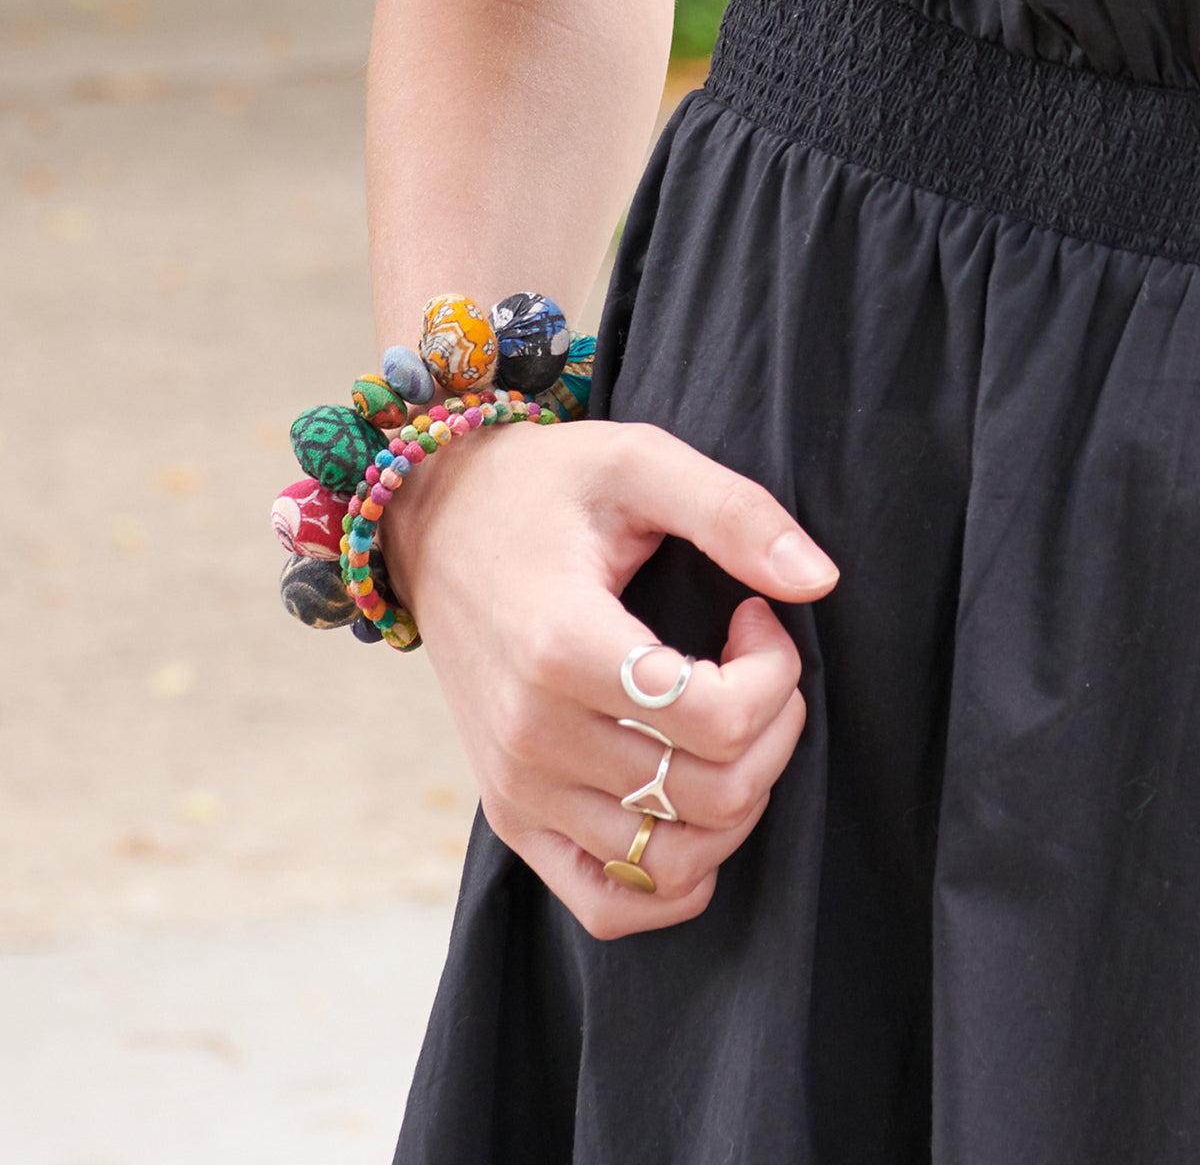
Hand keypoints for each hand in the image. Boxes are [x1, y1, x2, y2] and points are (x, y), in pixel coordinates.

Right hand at [380, 420, 836, 938]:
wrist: (435, 526)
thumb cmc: (540, 491)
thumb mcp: (635, 462)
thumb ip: (732, 512)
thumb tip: (820, 579)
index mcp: (562, 647)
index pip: (720, 720)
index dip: (776, 673)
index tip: (755, 619)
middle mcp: (533, 736)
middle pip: (713, 794)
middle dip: (772, 731)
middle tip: (752, 668)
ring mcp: (518, 788)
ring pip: (676, 860)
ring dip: (738, 799)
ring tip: (722, 729)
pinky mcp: (512, 814)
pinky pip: (609, 902)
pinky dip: (672, 881)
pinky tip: (689, 811)